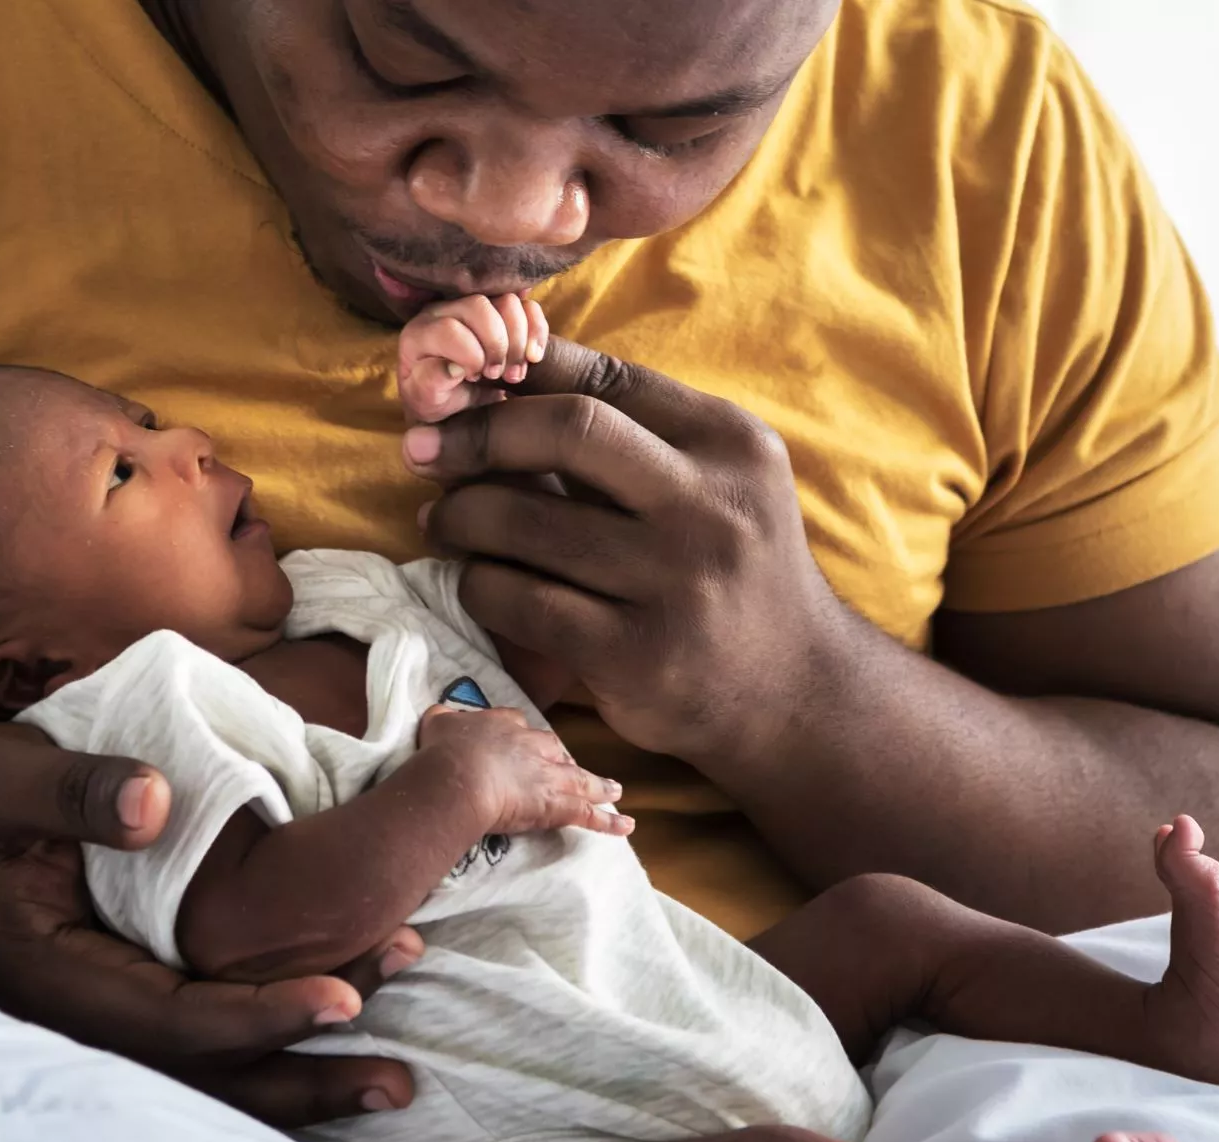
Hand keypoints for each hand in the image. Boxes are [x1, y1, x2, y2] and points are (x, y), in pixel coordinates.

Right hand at [0, 722, 420, 1125]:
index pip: (175, 1019)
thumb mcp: (2, 780)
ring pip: (213, 1073)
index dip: (261, 1014)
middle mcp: (89, 1015)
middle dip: (303, 1075)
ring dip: (301, 1079)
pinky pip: (209, 1043)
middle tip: (395, 1073)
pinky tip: (344, 1032)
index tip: (342, 999)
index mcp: (58, 977)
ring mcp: (110, 1014)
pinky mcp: (132, 995)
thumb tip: (155, 803)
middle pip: (208, 1072)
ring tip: (393, 1080)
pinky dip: (275, 1047)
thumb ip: (75, 792)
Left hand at [399, 293, 549, 423]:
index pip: (450, 329)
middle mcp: (446, 310)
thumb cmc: (436, 400)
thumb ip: (430, 384)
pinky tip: (533, 358)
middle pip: (480, 306)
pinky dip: (537, 331)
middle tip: (498, 375)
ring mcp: (476, 307)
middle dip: (497, 345)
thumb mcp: (426, 401)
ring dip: (519, 341)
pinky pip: (528, 306)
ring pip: (508, 302)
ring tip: (515, 373)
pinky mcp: (503, 311)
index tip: (475, 377)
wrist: (455, 401)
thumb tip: (454, 367)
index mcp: (420, 333)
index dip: (470, 354)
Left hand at [402, 337, 850, 767]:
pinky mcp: (635, 655)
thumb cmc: (732, 567)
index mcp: (731, 443)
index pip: (608, 378)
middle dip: (479, 433)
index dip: (518, 373)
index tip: (461, 386)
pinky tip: (477, 581)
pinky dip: (480, 584)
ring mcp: (675, 584)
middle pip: (570, 430)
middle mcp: (711, 507)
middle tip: (425, 449)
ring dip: (463, 516)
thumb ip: (635, 430)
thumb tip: (502, 373)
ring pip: (528, 522)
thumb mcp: (719, 481)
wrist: (793, 691)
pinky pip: (521, 601)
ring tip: (445, 520)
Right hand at [417, 705, 630, 836]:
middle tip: (572, 769)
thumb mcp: (438, 723)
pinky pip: (588, 814)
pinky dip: (608, 822)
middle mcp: (533, 745)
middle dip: (565, 761)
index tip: (526, 744)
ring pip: (581, 779)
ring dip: (599, 786)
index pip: (522, 727)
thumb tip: (441, 715)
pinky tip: (625, 826)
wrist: (459, 775)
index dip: (525, 739)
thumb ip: (444, 719)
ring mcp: (549, 774)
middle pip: (557, 751)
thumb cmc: (444, 750)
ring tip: (615, 791)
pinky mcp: (557, 803)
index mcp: (505, 724)